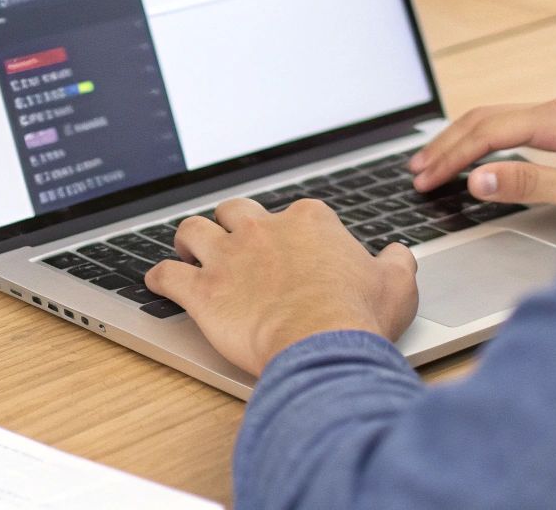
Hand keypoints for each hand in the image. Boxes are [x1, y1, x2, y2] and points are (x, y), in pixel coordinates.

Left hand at [144, 198, 418, 376]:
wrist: (322, 343)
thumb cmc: (359, 317)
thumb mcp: (397, 285)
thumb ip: (396, 263)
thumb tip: (398, 254)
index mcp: (309, 222)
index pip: (294, 213)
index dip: (290, 231)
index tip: (291, 248)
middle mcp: (263, 230)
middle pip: (234, 210)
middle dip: (229, 222)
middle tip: (229, 240)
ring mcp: (228, 257)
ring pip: (193, 231)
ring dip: (188, 240)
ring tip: (187, 250)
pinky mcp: (203, 290)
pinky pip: (167, 275)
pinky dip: (159, 277)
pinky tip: (157, 281)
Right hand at [409, 98, 555, 215]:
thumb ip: (529, 184)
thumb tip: (477, 179)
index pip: (486, 132)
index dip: (451, 157)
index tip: (425, 180)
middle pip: (485, 118)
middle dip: (446, 144)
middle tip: (416, 171)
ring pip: (498, 119)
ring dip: (461, 140)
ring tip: (433, 162)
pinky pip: (515, 126)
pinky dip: (484, 140)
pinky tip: (476, 155)